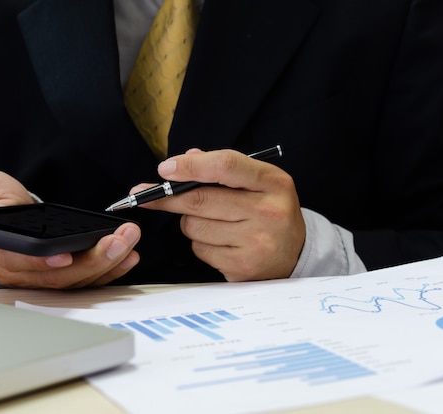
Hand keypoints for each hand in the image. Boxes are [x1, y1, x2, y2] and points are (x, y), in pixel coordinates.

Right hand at [0, 169, 140, 287]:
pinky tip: (128, 256)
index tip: (66, 254)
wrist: (9, 212)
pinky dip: (111, 270)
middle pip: (57, 276)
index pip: (18, 261)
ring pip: (77, 279)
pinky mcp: (63, 275)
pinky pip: (88, 279)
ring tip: (129, 242)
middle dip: (92, 260)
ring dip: (108, 262)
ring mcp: (42, 277)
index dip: (41, 262)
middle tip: (118, 241)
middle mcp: (19, 270)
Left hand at [132, 149, 305, 281]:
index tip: (165, 168)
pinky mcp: (242, 267)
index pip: (226, 166)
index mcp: (273, 182)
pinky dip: (200, 243)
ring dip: (190, 222)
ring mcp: (256, 243)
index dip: (190, 166)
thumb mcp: (260, 181)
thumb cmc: (270, 210)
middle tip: (146, 194)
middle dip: (168, 197)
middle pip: (201, 200)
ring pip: (194, 227)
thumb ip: (225, 167)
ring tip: (212, 221)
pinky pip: (200, 250)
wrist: (296, 252)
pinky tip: (220, 241)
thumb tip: (185, 158)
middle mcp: (268, 212)